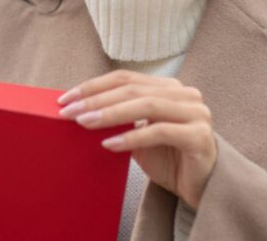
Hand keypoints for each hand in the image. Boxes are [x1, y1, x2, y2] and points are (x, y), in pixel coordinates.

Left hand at [58, 70, 216, 207]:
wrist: (199, 188)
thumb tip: (79, 111)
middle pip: (133, 89)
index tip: (66, 98)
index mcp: (169, 88)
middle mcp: (185, 95)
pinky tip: (110, 144)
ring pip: (146, 105)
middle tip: (68, 111)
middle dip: (96, 99)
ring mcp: (196, 113)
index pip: (126, 79)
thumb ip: (119, 119)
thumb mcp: (138, 135)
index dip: (94, 86)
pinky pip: (160, 132)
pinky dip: (132, 137)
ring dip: (110, 114)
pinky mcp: (200, 136)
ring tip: (84, 123)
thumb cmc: (168, 160)